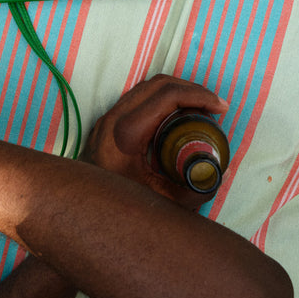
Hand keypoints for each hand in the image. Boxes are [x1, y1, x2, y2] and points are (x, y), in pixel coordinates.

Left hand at [82, 75, 228, 210]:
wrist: (78, 213)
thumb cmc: (117, 210)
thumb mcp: (162, 205)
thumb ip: (193, 191)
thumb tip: (218, 173)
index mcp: (126, 132)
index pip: (167, 95)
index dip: (199, 95)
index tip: (221, 108)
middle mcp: (113, 119)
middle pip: (158, 84)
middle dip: (192, 89)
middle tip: (215, 106)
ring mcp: (107, 120)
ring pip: (146, 89)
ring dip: (176, 93)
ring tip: (200, 110)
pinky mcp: (106, 125)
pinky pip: (137, 100)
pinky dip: (161, 101)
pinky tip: (177, 117)